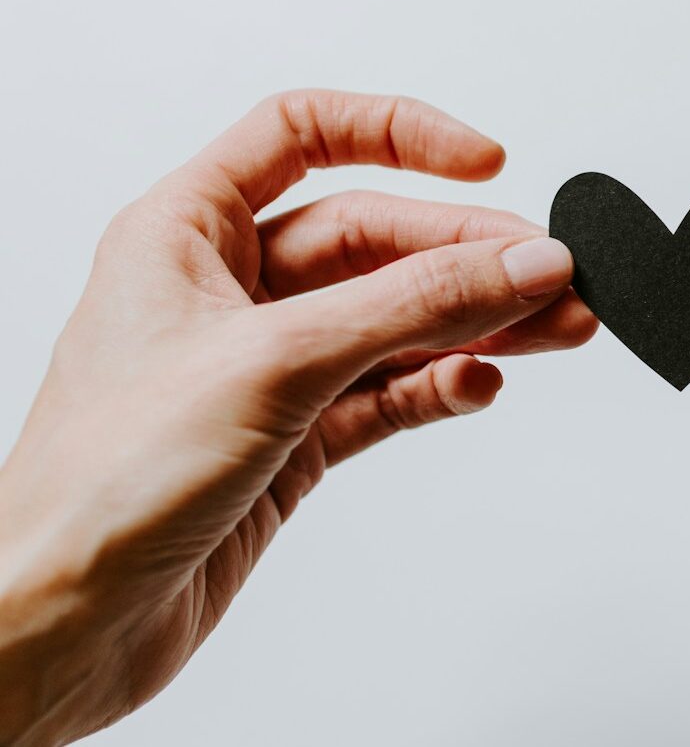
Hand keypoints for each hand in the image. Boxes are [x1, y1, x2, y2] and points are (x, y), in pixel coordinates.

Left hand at [0, 92, 594, 744]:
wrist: (65, 624)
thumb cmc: (104, 481)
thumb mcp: (276, 361)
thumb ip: (412, 305)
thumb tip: (520, 259)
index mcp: (187, 230)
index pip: (304, 133)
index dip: (399, 134)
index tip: (485, 161)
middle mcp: (229, 289)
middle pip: (375, 237)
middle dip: (470, 255)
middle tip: (553, 276)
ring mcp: (268, 364)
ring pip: (396, 318)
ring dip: (478, 323)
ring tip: (556, 328)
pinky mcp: (295, 436)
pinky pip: (390, 391)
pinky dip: (440, 386)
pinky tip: (477, 385)